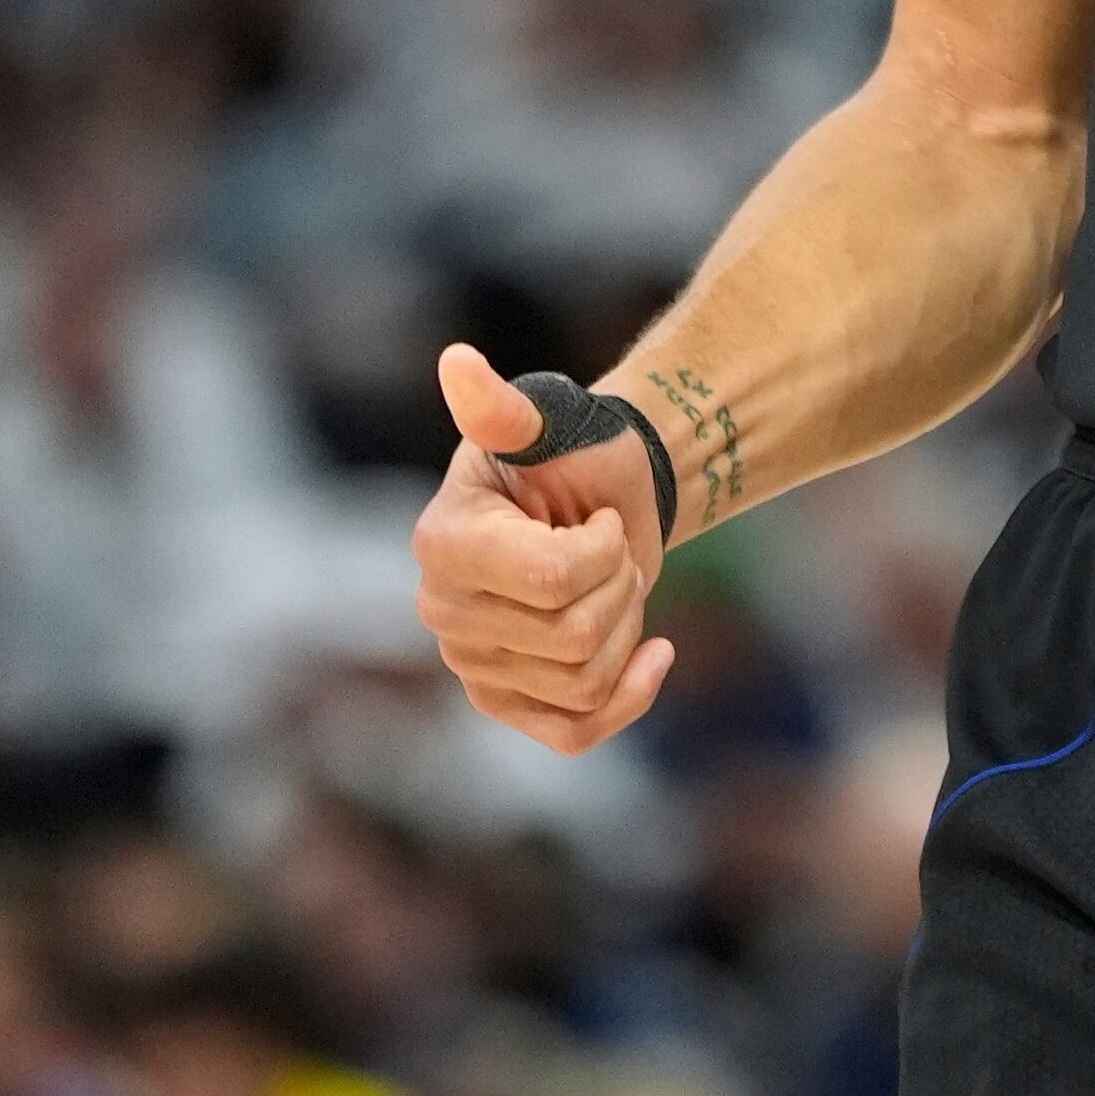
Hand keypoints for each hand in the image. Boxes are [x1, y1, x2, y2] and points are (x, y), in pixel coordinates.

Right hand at [409, 342, 674, 752]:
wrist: (606, 498)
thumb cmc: (577, 451)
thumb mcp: (551, 422)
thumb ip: (504, 408)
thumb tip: (458, 363)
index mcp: (443, 542)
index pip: (552, 580)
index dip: (601, 550)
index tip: (594, 518)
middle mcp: (442, 610)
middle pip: (573, 638)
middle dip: (618, 586)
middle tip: (608, 550)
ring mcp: (471, 663)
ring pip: (585, 683)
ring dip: (625, 628)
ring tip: (611, 584)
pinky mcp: (507, 703)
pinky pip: (577, 732)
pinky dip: (629, 696)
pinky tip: (652, 653)